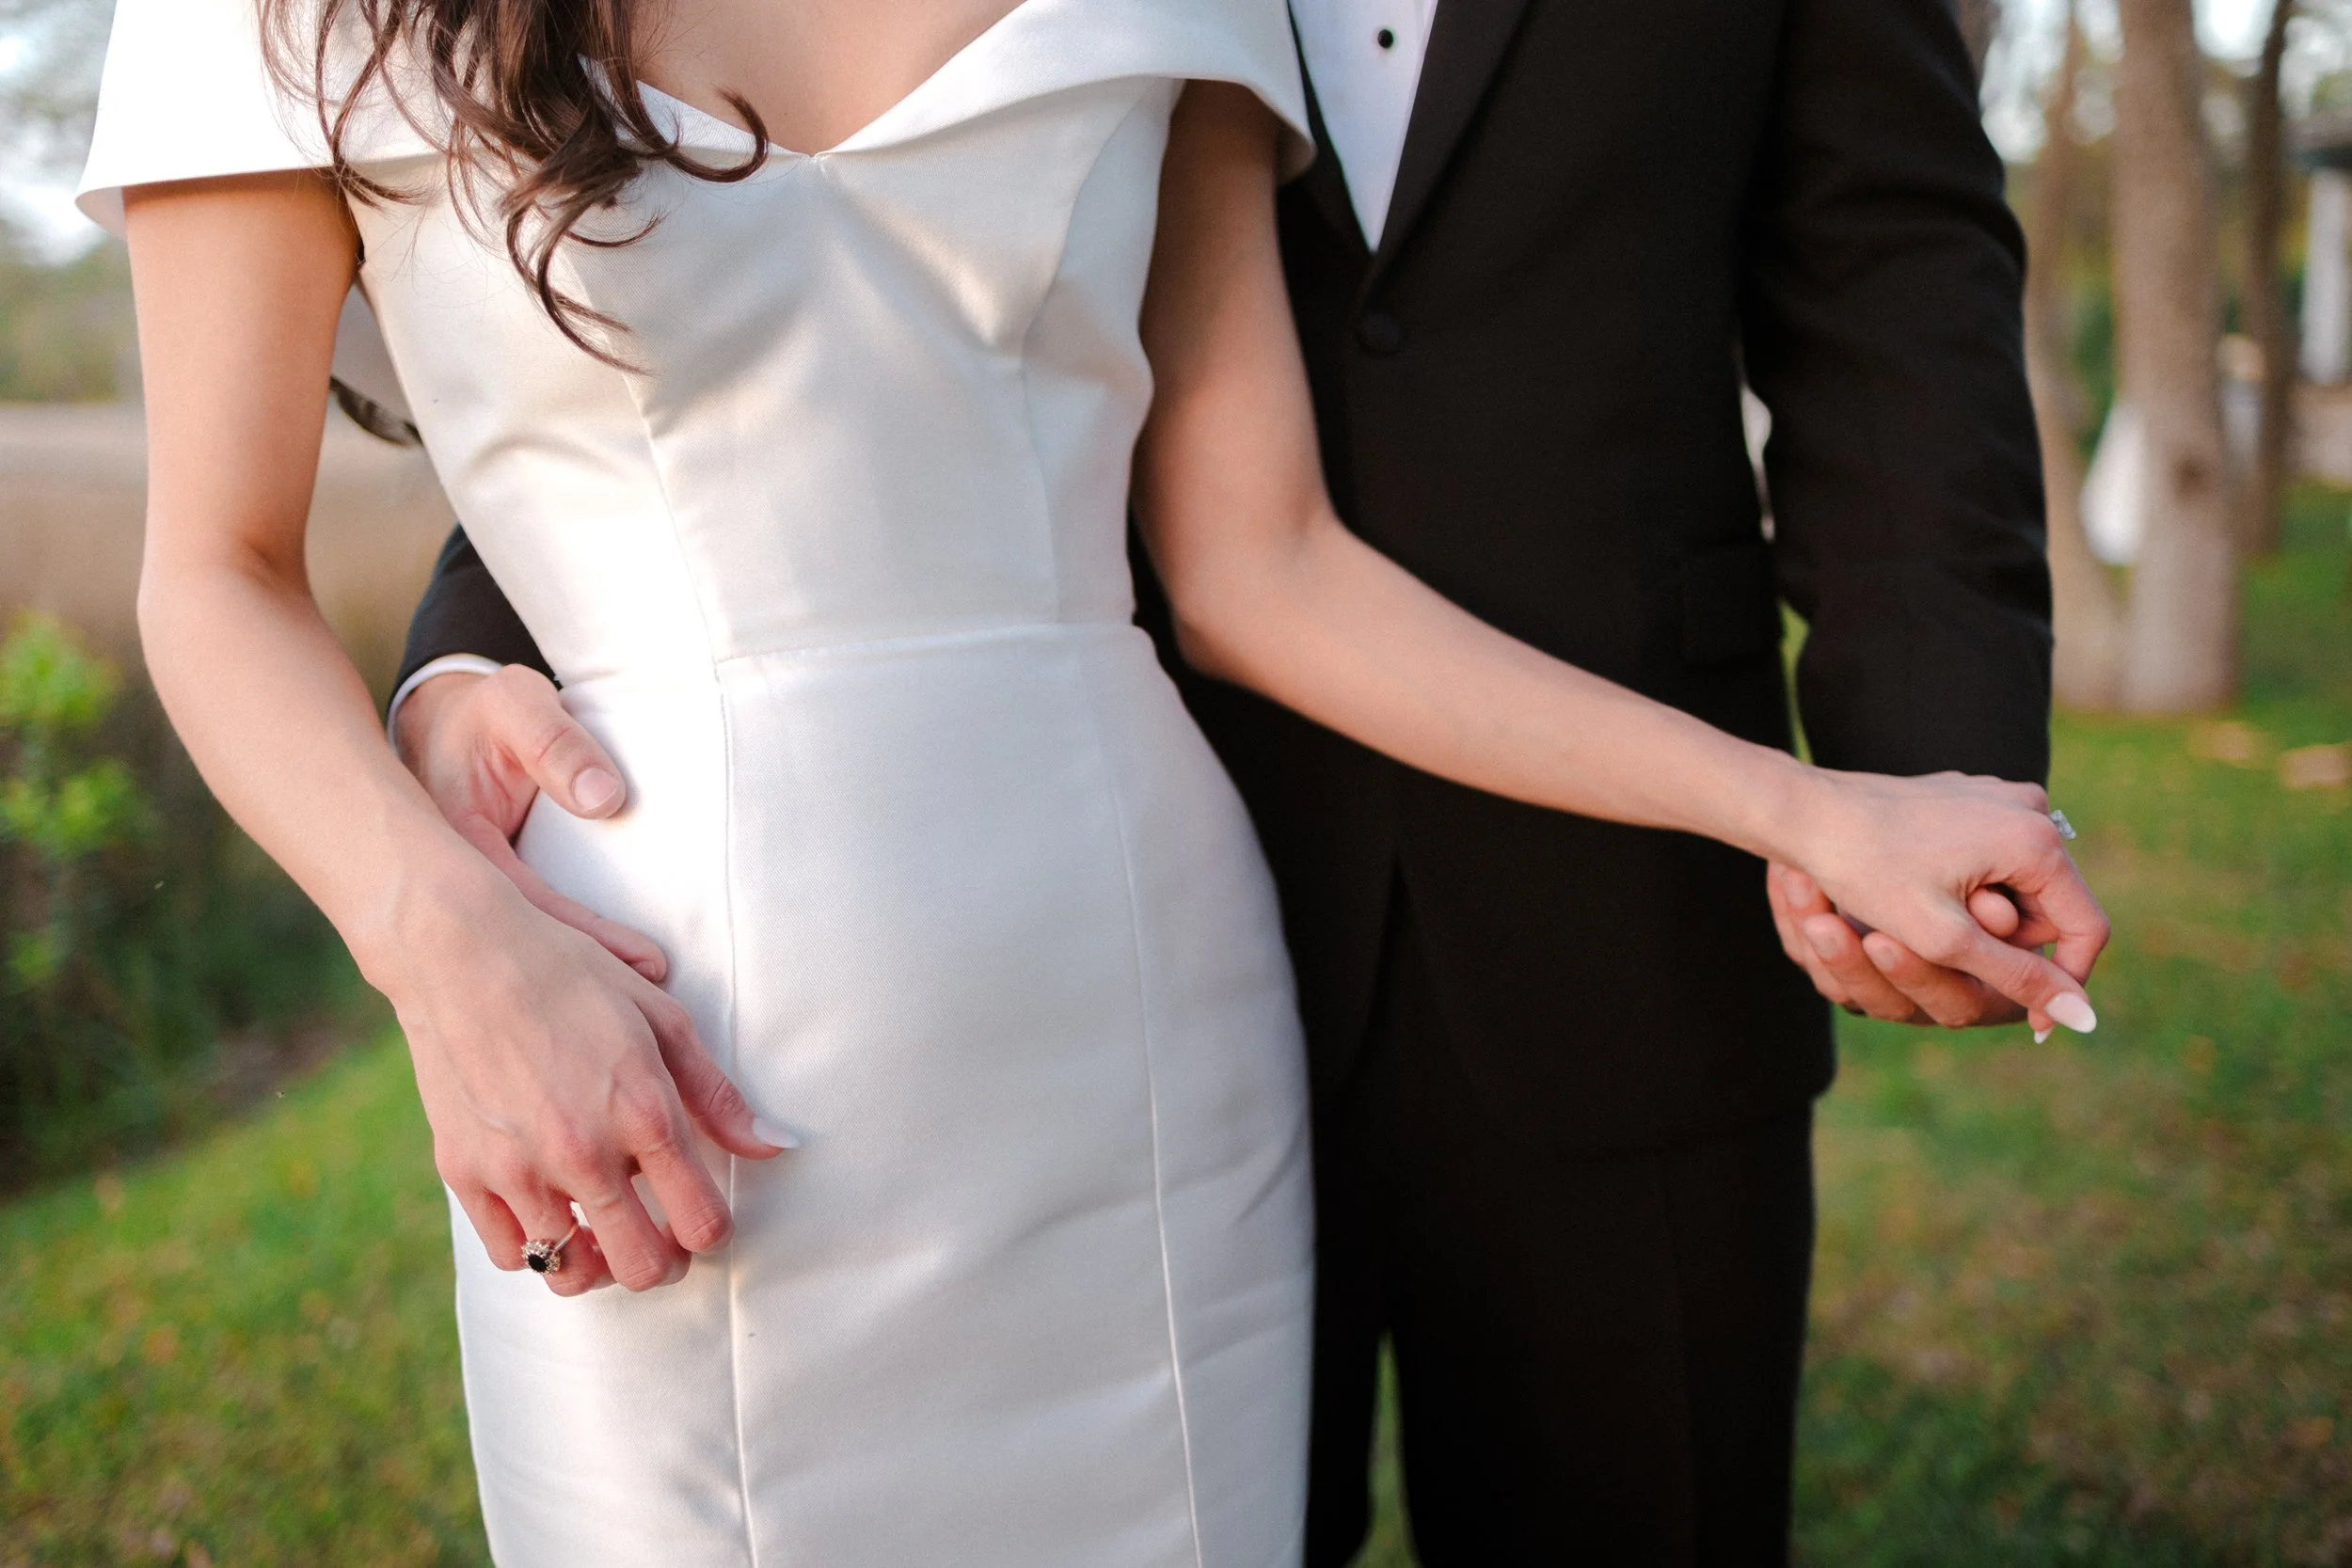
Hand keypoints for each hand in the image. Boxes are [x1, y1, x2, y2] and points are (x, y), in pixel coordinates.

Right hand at [389, 866, 786, 1296]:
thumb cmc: (572, 978)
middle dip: (663, 1264)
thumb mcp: (661, 1020)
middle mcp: (584, 1152)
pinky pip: (511, 1254)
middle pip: (642, 1268)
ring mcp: (519, 1168)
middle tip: (660, 1241)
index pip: (702, 1221)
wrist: (462, 953)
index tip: (704, 1222)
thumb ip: (717, 1095)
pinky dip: (535, 1248)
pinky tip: (550, 1215)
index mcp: (644, 1113)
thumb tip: (772, 1147)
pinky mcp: (465, 1172)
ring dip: (598, 1263)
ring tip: (604, 1235)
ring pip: (572, 1273)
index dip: (712, 1233)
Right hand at [394, 664, 666, 981]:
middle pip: (525, 949)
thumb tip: (605, 797)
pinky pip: (528, 943)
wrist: (448, 723)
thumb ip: (555, 741)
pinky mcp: (484, 905)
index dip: (589, 937)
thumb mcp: (516, 706)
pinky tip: (613, 997)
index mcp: (453, 839)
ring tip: (649, 1012)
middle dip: (591, 982)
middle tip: (658, 1006)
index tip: (647, 963)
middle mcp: (456, 882)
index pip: (528, 902)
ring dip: (583, 986)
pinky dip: (569, 971)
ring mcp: (468, 899)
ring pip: (525, 956)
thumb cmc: (488, 713)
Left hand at [1787, 770, 2109, 1037]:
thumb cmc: (1866, 869)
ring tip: (1911, 909)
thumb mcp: (1944, 937)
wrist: (1805, 811)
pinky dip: (1960, 888)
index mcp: (2035, 839)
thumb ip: (2017, 977)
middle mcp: (2029, 808)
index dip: (2059, 982)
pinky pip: (1987, 860)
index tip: (2032, 1023)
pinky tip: (1908, 885)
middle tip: (1941, 947)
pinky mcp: (1968, 798)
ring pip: (2014, 888)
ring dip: (1976, 918)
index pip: (2085, 928)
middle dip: (2004, 944)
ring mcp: (1998, 798)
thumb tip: (2083, 1018)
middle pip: (2046, 909)